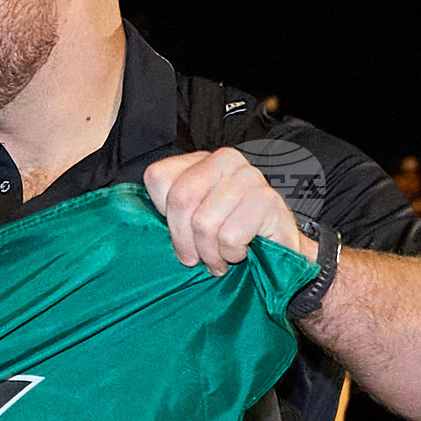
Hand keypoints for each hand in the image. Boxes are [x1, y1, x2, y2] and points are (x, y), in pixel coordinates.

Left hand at [141, 149, 314, 278]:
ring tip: (219, 260)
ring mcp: (248, 177)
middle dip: (183, 240)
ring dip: (210, 253)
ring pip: (204, 223)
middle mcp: (224, 160)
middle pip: (180, 199)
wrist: (280, 252)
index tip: (178, 233)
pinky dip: (231, 253)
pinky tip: (240, 253)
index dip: (162, 214)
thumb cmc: (231, 236)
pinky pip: (230, 236)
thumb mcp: (193, 219)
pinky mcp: (266, 200)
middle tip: (194, 259)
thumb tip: (140, 221)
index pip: (158, 177)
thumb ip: (171, 211)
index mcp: (201, 160)